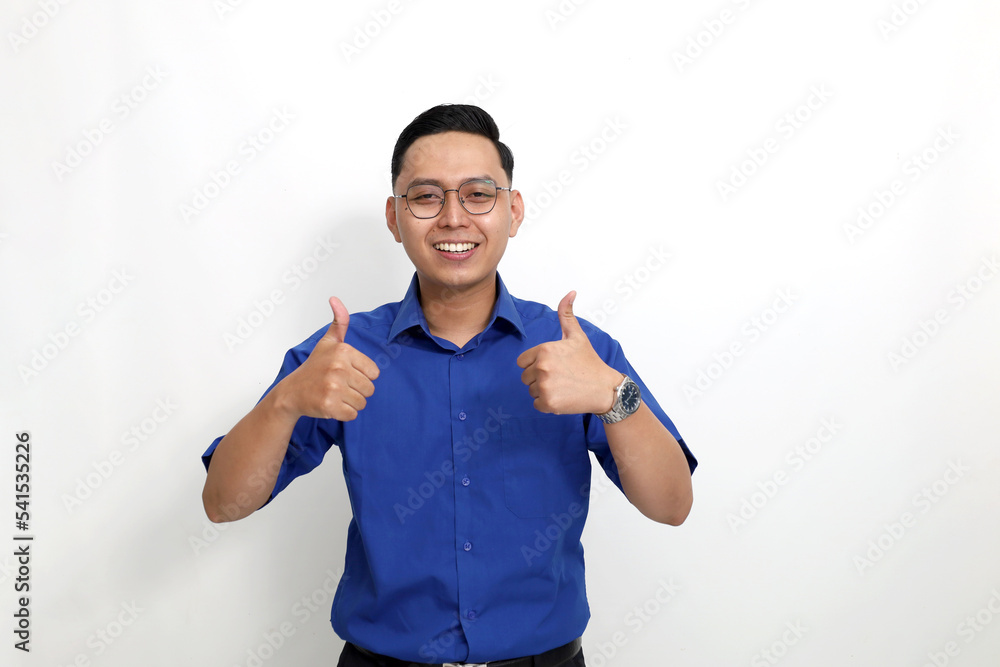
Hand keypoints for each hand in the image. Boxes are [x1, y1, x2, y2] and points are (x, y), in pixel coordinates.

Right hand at [276, 297, 379, 420]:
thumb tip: (335, 299)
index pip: (374, 373)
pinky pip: (352, 415)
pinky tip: (332, 405)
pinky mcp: (329, 405)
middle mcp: (338, 368)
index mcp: (343, 351)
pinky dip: (344, 414)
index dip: (362, 376)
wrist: (291, 392)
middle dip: (357, 391)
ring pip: (362, 403)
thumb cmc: (314, 368)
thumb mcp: (328, 342)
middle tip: (339, 386)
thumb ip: (339, 322)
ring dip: (351, 402)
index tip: (346, 374)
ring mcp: (333, 387)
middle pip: (370, 389)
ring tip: (335, 395)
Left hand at [516, 291, 621, 414]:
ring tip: (563, 386)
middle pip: (525, 377)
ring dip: (543, 391)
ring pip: (531, 391)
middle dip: (539, 378)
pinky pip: (536, 404)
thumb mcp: (577, 336)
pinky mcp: (548, 403)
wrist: (605, 389)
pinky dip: (547, 404)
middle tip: (560, 377)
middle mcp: (542, 367)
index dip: (535, 364)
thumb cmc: (589, 362)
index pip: (522, 362)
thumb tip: (570, 292)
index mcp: (544, 350)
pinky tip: (563, 397)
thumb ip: (566, 314)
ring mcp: (544, 386)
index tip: (553, 366)